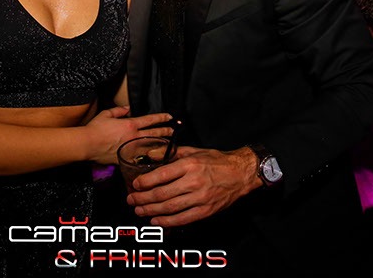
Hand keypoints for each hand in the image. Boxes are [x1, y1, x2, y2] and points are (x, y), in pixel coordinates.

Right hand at [84, 107, 172, 164]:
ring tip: (169, 144)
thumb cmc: (95, 128)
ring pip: (150, 146)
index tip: (169, 117)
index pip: (150, 120)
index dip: (161, 117)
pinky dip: (148, 158)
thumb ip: (119, 110)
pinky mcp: (126, 158)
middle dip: (166, 131)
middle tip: (173, 130)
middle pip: (154, 133)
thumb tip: (127, 109)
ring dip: (161, 144)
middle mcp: (133, 136)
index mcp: (130, 124)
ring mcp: (131, 148)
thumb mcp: (106, 114)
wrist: (87, 144)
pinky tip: (155, 159)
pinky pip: (140, 158)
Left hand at [127, 146, 259, 226]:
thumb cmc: (216, 161)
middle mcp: (194, 182)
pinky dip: (167, 222)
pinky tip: (156, 221)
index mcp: (190, 165)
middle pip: (162, 194)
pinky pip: (182, 219)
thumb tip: (150, 154)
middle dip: (143, 199)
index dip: (145, 182)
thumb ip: (170, 152)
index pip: (161, 175)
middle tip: (131, 200)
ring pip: (169, 208)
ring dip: (151, 211)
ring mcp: (200, 198)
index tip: (135, 185)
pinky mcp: (205, 211)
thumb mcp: (193, 151)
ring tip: (139, 211)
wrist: (240, 174)